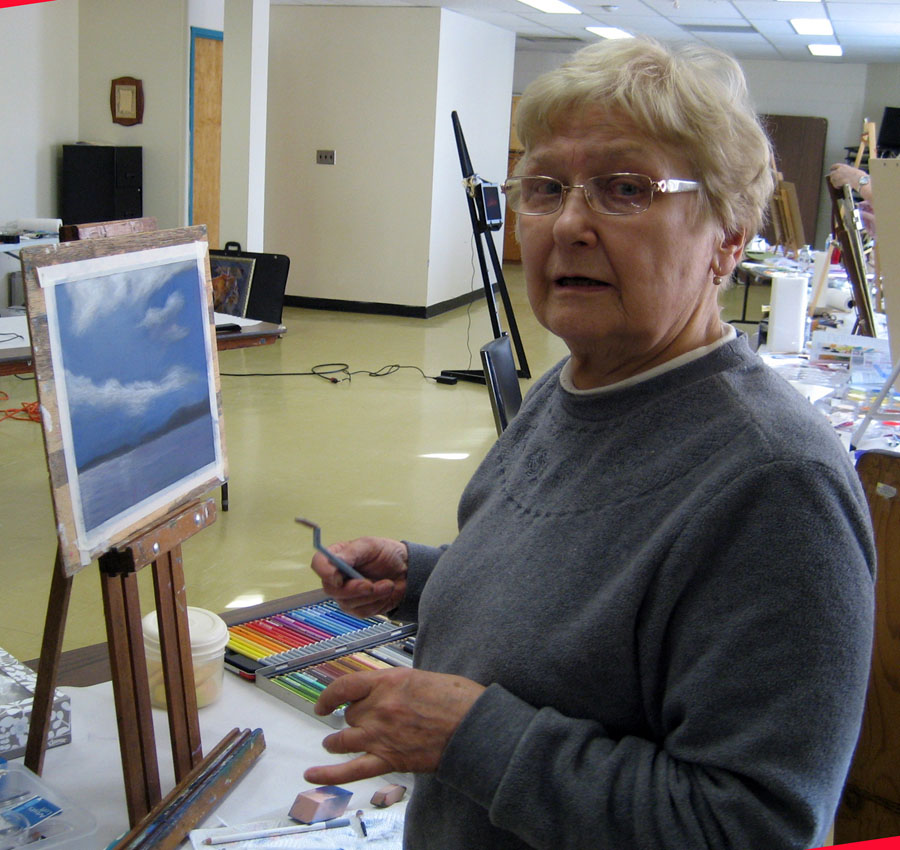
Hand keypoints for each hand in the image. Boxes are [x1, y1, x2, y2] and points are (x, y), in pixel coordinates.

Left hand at [303, 667, 485, 783]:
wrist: (474, 726)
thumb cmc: (458, 699)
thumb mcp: (423, 678)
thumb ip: (398, 685)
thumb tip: (387, 693)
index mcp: (388, 681)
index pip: (346, 686)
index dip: (330, 695)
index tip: (324, 702)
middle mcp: (379, 706)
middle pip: (350, 714)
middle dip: (354, 718)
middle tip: (364, 722)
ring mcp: (381, 734)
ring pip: (343, 739)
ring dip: (336, 741)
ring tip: (332, 743)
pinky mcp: (389, 759)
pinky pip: (350, 769)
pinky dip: (328, 774)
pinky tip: (311, 775)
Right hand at [310, 536, 407, 617]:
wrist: (407, 571)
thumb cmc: (387, 553)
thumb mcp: (370, 545)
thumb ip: (351, 553)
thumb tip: (335, 561)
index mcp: (337, 557)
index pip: (318, 564)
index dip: (324, 571)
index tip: (337, 576)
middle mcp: (338, 577)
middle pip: (330, 589)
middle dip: (353, 589)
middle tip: (370, 584)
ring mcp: (347, 594)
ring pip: (348, 603)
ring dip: (372, 595)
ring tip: (387, 584)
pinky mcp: (358, 608)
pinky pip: (362, 612)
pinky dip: (377, 602)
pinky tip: (385, 591)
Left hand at [828, 163, 870, 198]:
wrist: (860, 181)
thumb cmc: (859, 176)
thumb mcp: (853, 170)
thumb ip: (847, 171)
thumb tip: (844, 174)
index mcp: (844, 166)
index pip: (835, 165)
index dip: (832, 168)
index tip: (831, 169)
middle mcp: (839, 170)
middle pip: (832, 173)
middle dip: (833, 177)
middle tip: (835, 180)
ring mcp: (838, 176)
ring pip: (832, 179)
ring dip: (834, 182)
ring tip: (839, 185)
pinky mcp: (838, 182)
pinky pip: (835, 184)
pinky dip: (836, 186)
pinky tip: (840, 187)